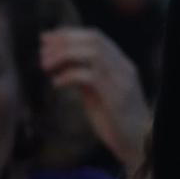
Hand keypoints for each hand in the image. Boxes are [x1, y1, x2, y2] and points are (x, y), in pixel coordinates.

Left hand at [41, 28, 149, 171]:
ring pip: (92, 53)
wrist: (137, 144)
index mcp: (121, 65)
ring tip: (46, 67)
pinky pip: (90, 76)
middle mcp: (124, 68)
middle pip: (93, 40)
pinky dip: (68, 75)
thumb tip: (62, 65)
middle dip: (63, 42)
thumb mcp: (99, 95)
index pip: (96, 37)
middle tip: (42, 54)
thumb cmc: (116, 122)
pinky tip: (56, 84)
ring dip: (64, 55)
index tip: (46, 39)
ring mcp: (122, 82)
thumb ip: (87, 78)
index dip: (69, 34)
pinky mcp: (115, 97)